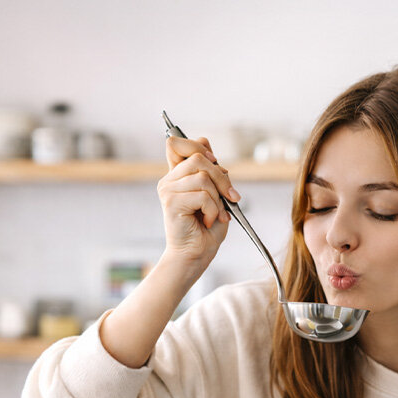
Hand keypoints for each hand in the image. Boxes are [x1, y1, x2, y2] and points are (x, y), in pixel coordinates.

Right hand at [158, 136, 240, 271]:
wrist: (196, 255)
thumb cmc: (206, 228)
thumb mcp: (215, 194)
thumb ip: (211, 171)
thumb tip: (208, 146)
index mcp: (176, 175)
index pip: (176, 143)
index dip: (198, 147)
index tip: (215, 162)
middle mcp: (168, 180)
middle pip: (198, 157)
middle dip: (222, 177)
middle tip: (230, 197)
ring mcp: (167, 191)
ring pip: (203, 177)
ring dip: (218, 198)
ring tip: (216, 214)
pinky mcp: (172, 203)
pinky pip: (203, 195)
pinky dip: (214, 210)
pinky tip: (208, 221)